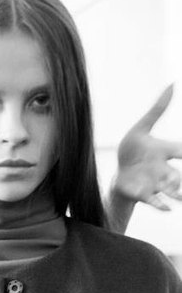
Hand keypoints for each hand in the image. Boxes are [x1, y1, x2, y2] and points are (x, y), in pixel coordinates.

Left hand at [114, 85, 181, 210]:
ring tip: (181, 197)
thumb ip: (157, 109)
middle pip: (179, 174)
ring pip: (171, 189)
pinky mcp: (143, 194)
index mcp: (165, 152)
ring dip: (178, 193)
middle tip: (181, 181)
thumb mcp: (141, 128)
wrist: (118, 172)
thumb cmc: (133, 151)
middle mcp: (164, 169)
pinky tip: (168, 209)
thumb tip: (173, 83)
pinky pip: (154, 201)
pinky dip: (161, 205)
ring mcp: (155, 183)